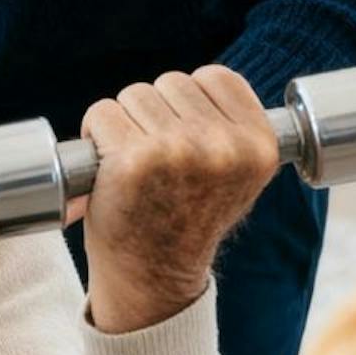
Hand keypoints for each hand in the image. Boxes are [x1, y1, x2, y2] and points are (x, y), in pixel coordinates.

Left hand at [69, 66, 280, 332]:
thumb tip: (199, 83)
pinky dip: (95, 135)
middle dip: (155, 114)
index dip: (190, 102)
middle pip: (171, 82)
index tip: (186, 138)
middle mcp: (224, 147)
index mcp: (260, 145)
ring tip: (136, 168)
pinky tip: (110, 169)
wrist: (154, 276)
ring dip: (125, 123)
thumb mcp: (236, 173)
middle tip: (158, 164)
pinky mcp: (132, 161)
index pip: (216, 78)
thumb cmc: (187, 218)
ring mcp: (178, 152)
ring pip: (134, 94)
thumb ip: (230, 127)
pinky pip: (102, 113)